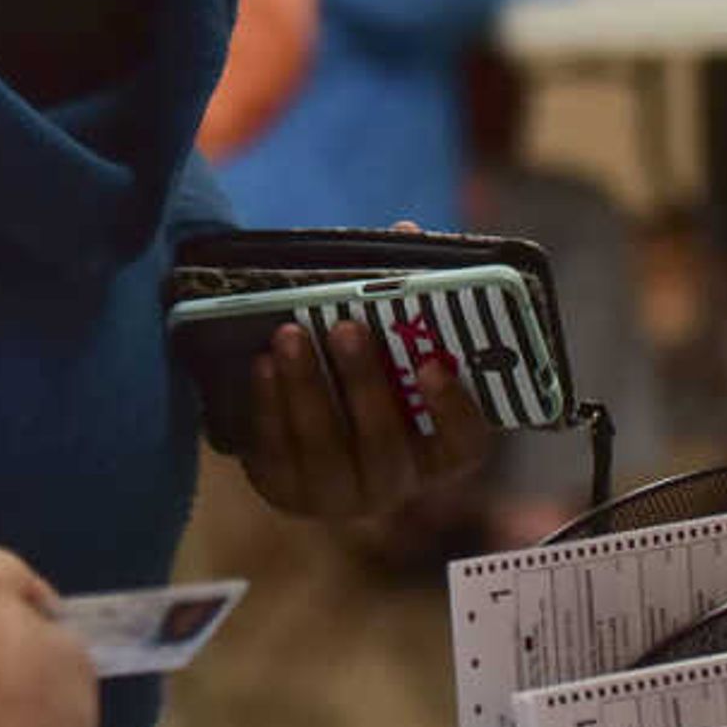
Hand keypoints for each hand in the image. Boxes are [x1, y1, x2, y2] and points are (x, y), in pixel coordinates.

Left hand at [230, 308, 494, 521]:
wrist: (303, 431)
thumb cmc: (367, 376)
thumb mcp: (392, 344)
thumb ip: (407, 297)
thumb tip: (406, 230)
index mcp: (438, 453)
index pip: (465, 444)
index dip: (454, 408)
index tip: (434, 363)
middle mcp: (394, 484)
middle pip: (385, 443)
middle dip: (364, 382)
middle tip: (347, 327)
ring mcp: (340, 495)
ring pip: (324, 449)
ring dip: (306, 386)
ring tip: (290, 334)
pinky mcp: (287, 491)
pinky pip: (277, 452)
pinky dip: (269, 405)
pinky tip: (262, 364)